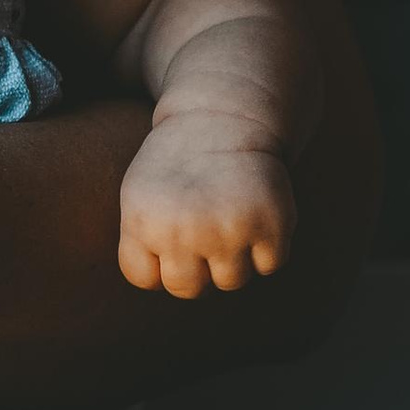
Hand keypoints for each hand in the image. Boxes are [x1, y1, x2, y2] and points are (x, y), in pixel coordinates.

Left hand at [116, 115, 298, 295]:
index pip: (145, 279)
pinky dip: (267, 245)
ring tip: (226, 216)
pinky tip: (254, 211)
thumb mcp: (138, 197)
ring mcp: (230, 229)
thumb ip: (142, 246)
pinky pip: (269, 264)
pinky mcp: (271, 224)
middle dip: (195, 267)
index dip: (157, 259)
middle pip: (188, 290)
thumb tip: (168, 290)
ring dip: (232, 257)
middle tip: (200, 228)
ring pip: (232, 281)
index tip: (166, 229)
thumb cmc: (177, 165)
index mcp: (144, 221)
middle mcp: (185, 229)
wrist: (224, 119)